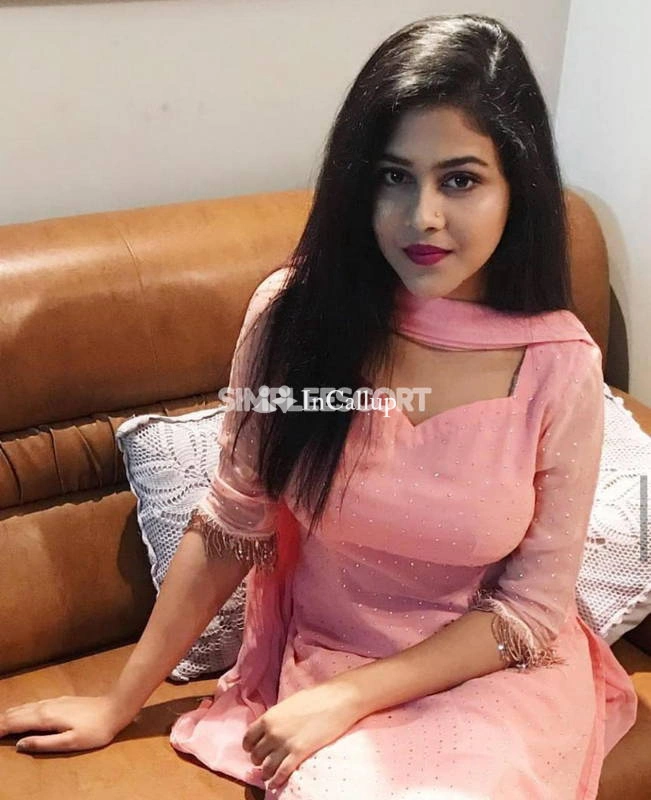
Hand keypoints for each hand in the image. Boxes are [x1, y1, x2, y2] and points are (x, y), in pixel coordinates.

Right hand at [0, 695, 129, 752]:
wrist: (115, 708)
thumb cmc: (95, 730)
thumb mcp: (70, 742)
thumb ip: (43, 743)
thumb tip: (19, 745)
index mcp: (46, 718)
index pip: (15, 722)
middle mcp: (47, 706)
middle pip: (16, 712)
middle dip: (1, 721)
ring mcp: (54, 701)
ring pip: (24, 706)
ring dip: (9, 714)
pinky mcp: (61, 701)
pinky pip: (33, 704)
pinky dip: (20, 709)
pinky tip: (20, 711)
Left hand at [242, 681, 361, 790]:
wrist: (336, 700)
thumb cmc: (315, 698)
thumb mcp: (289, 704)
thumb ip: (277, 717)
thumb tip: (272, 728)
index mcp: (269, 717)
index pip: (248, 738)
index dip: (250, 746)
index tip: (254, 749)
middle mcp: (272, 731)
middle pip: (256, 755)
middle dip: (259, 760)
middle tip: (265, 761)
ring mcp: (285, 743)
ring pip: (266, 767)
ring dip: (266, 772)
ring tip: (269, 775)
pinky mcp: (299, 753)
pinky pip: (281, 773)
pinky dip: (276, 781)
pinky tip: (275, 783)